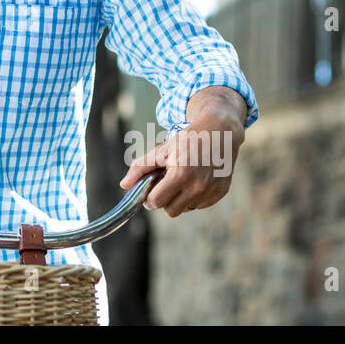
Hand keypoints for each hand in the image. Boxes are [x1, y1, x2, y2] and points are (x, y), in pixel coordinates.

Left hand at [119, 87, 246, 216]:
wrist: (220, 131)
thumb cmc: (188, 139)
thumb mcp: (162, 150)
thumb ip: (141, 167)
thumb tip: (124, 185)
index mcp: (181, 174)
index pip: (156, 202)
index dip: (149, 197)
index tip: (151, 189)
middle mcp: (198, 186)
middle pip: (170, 212)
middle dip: (164, 201)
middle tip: (164, 185)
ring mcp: (211, 191)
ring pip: (185, 209)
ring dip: (179, 199)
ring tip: (181, 179)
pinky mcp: (220, 194)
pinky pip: (199, 205)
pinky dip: (193, 197)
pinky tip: (195, 180)